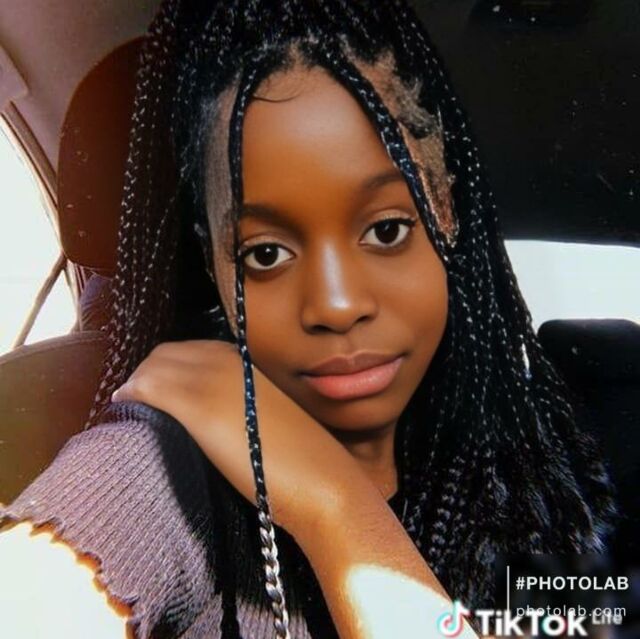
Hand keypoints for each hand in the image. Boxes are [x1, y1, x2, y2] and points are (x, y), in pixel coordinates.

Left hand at [111, 340, 377, 539]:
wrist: (321, 481)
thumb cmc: (301, 458)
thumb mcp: (266, 416)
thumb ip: (239, 403)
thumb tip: (213, 413)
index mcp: (245, 363)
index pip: (189, 350)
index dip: (167, 368)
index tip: (157, 391)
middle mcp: (226, 361)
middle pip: (166, 354)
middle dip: (148, 374)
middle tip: (139, 402)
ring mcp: (211, 380)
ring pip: (153, 367)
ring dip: (137, 385)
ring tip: (132, 409)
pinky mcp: (197, 405)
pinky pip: (148, 387)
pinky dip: (132, 395)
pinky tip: (127, 411)